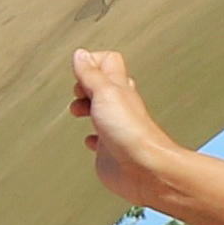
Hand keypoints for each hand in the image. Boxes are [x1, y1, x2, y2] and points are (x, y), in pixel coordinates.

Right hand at [66, 47, 183, 205]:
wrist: (144, 170)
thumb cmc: (130, 133)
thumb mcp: (104, 93)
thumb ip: (91, 75)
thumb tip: (80, 54)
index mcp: (119, 88)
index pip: (108, 62)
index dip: (91, 62)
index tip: (79, 73)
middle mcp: (119, 106)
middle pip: (102, 85)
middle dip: (84, 85)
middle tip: (79, 93)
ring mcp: (115, 128)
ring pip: (100, 110)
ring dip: (85, 107)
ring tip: (79, 111)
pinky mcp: (109, 151)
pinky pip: (100, 140)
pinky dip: (92, 137)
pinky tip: (91, 140)